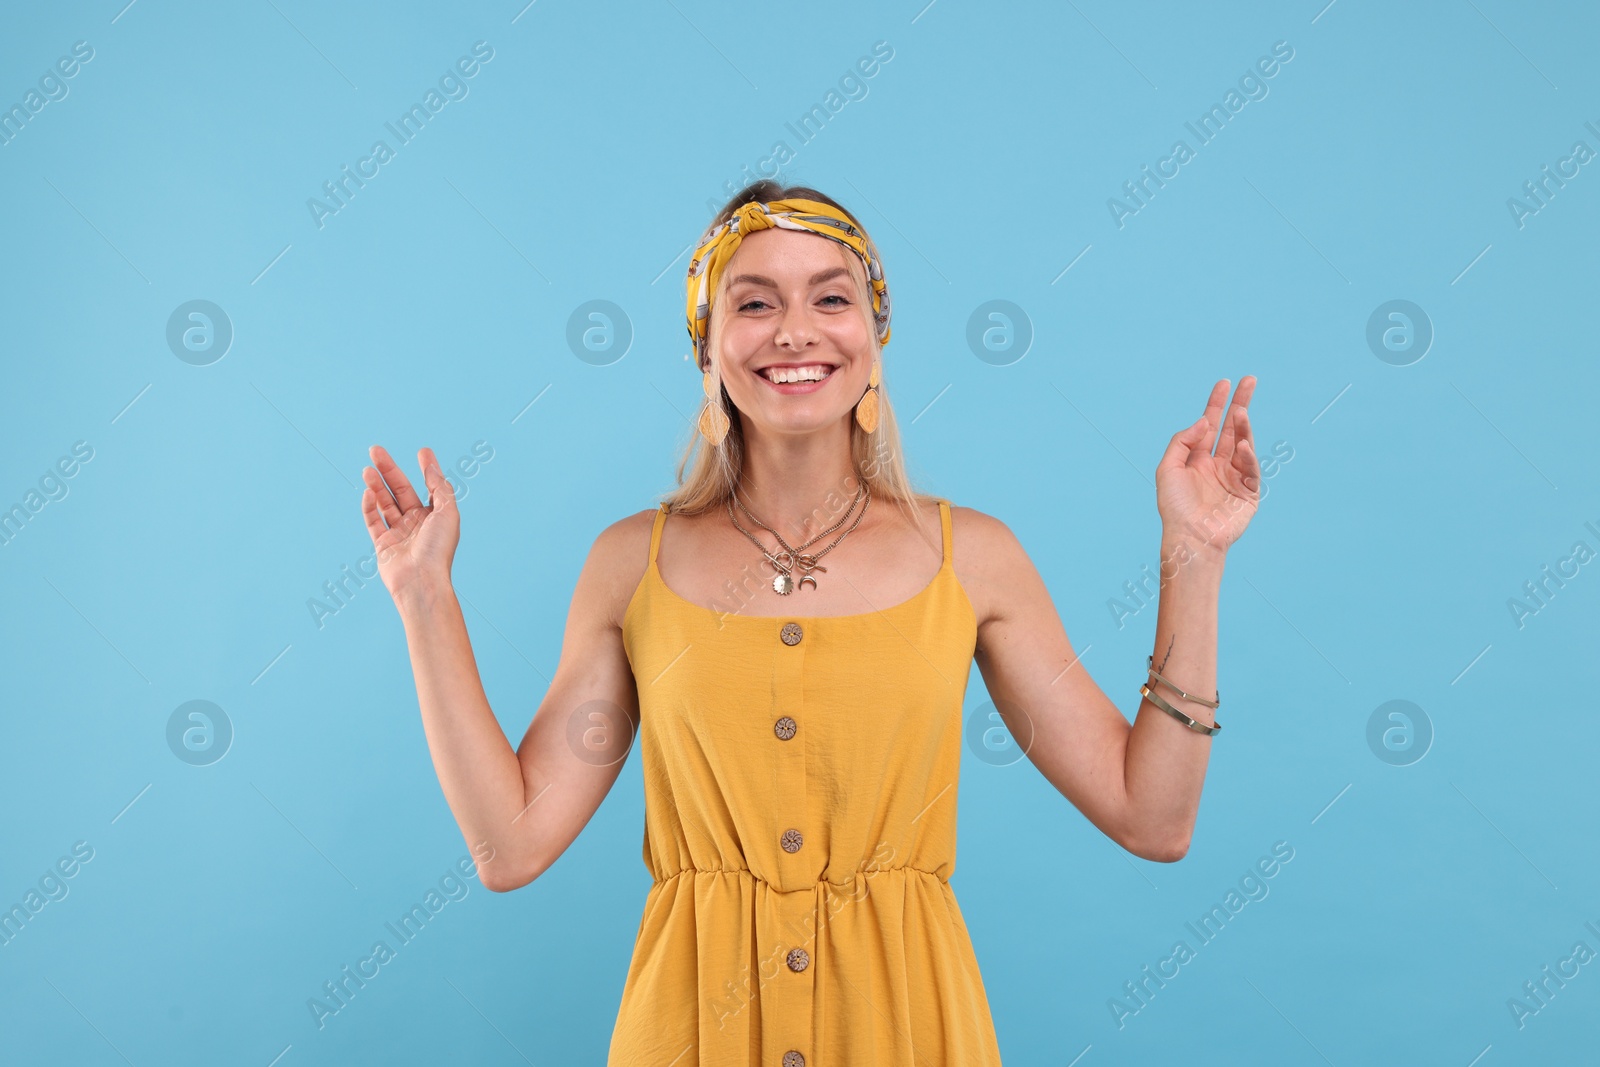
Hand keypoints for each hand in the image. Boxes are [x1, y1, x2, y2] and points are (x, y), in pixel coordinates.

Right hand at [360, 445, 458, 600]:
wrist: (421, 581)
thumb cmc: (438, 549)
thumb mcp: (446, 513)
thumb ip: (439, 488)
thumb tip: (432, 465)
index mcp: (435, 516)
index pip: (429, 487)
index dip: (426, 469)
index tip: (422, 452)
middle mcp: (417, 523)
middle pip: (400, 490)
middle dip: (388, 470)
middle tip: (375, 450)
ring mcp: (399, 533)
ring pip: (384, 503)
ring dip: (376, 485)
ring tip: (367, 469)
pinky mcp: (382, 544)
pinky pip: (373, 521)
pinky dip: (369, 506)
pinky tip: (367, 492)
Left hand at [1155, 377, 1260, 555]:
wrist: (1189, 538)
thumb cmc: (1174, 507)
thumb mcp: (1167, 468)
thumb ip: (1183, 441)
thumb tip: (1204, 421)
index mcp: (1197, 458)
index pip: (1210, 424)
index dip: (1217, 403)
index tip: (1225, 383)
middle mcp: (1217, 465)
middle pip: (1232, 428)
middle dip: (1240, 404)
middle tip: (1250, 380)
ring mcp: (1234, 477)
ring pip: (1243, 444)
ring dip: (1244, 426)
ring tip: (1241, 411)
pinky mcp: (1248, 493)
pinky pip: (1251, 469)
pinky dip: (1248, 456)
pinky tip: (1244, 445)